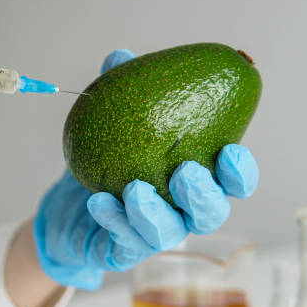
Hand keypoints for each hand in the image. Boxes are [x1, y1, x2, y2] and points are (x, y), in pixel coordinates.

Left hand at [33, 50, 258, 289]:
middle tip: (184, 172)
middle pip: (211, 213)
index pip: (230, 182)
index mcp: (193, 179)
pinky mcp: (124, 251)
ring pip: (170, 233)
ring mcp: (154, 234)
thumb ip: (121, 91)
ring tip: (134, 188)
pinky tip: (99, 201)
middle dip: (204, 195)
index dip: (238, 172)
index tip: (231, 150)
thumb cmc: (106, 161)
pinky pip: (124, 243)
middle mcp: (181, 210)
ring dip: (155, 212)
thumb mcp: (111, 123)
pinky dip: (114, 221)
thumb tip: (120, 55)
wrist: (68, 204)